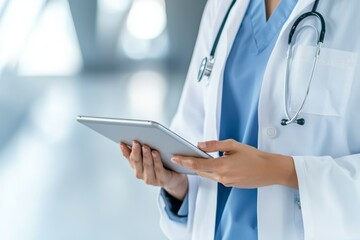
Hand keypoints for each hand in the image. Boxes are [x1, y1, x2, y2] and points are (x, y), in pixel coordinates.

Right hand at [120, 141, 187, 199]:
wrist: (175, 178)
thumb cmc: (161, 163)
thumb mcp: (148, 157)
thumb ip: (140, 150)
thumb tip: (131, 139)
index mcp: (136, 167)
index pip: (129, 158)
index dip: (125, 150)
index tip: (122, 141)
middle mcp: (141, 174)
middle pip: (137, 161)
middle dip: (136, 151)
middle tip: (135, 141)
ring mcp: (151, 179)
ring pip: (147, 165)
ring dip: (146, 155)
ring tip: (145, 146)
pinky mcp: (162, 180)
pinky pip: (158, 169)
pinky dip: (156, 160)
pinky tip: (155, 153)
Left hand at [171, 139, 297, 188]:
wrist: (269, 170)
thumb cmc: (254, 156)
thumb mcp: (234, 145)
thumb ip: (214, 145)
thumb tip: (199, 145)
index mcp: (222, 166)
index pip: (197, 165)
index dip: (184, 161)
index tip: (174, 157)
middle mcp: (222, 177)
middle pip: (199, 171)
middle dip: (188, 165)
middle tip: (177, 157)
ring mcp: (226, 182)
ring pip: (207, 175)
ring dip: (198, 168)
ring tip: (189, 160)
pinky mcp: (230, 184)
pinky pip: (215, 177)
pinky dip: (208, 171)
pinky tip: (207, 165)